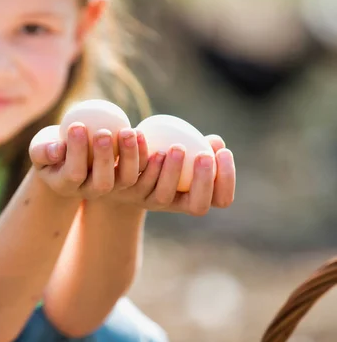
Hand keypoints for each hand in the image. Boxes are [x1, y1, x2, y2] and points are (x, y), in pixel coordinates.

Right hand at [29, 123, 143, 199]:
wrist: (68, 159)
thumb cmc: (49, 149)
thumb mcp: (39, 149)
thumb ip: (43, 151)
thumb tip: (57, 149)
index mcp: (67, 186)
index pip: (74, 173)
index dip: (76, 152)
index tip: (77, 125)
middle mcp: (90, 191)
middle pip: (102, 182)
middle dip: (104, 158)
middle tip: (103, 132)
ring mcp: (111, 187)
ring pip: (126, 179)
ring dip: (130, 156)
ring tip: (127, 131)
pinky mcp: (125, 177)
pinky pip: (140, 169)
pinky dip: (142, 153)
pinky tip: (140, 132)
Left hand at [109, 133, 235, 215]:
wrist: (114, 167)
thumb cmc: (156, 156)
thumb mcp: (178, 151)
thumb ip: (197, 145)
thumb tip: (215, 141)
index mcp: (192, 195)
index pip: (221, 199)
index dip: (227, 179)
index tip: (224, 152)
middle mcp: (172, 203)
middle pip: (198, 206)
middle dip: (205, 181)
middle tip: (204, 156)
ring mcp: (147, 200)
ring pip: (164, 195)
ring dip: (172, 170)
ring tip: (176, 147)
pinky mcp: (123, 191)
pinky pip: (135, 177)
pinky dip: (140, 156)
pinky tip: (143, 135)